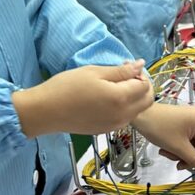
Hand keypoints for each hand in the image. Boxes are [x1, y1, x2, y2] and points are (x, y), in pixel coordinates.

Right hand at [12, 61, 152, 137]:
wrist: (46, 111)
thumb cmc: (67, 87)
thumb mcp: (95, 72)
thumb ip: (121, 71)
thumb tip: (140, 65)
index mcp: (120, 98)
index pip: (145, 86)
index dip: (140, 74)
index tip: (127, 67)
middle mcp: (122, 115)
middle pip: (148, 101)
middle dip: (143, 87)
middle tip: (127, 76)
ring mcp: (115, 125)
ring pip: (138, 111)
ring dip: (134, 98)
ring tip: (115, 86)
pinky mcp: (107, 130)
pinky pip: (125, 118)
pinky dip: (124, 107)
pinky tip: (107, 99)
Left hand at [132, 104, 194, 176]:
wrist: (140, 116)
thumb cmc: (157, 126)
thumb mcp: (178, 148)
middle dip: (192, 157)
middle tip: (181, 164)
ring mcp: (193, 120)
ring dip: (184, 154)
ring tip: (170, 154)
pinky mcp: (186, 123)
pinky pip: (189, 141)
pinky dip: (180, 148)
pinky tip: (169, 149)